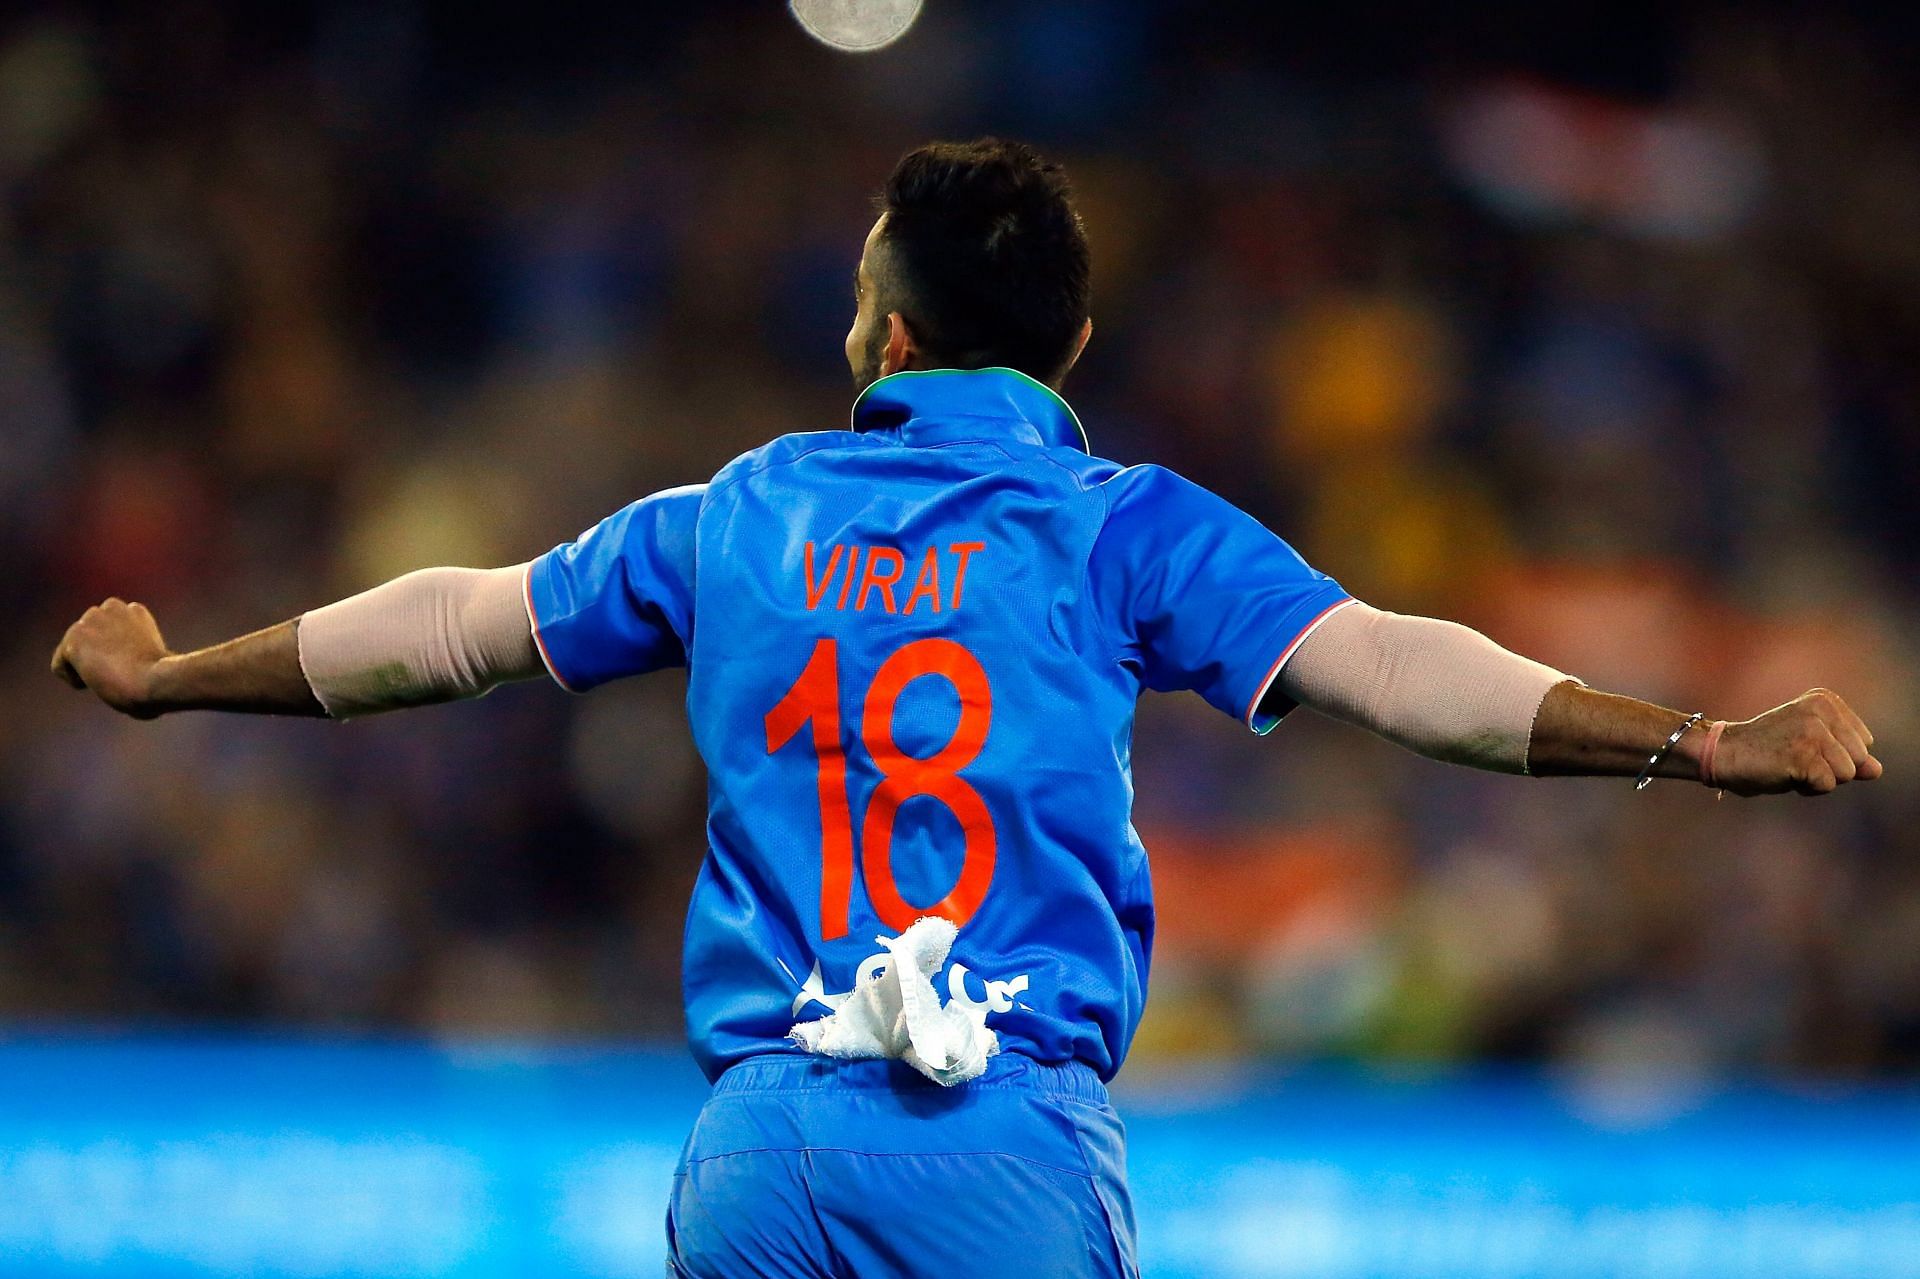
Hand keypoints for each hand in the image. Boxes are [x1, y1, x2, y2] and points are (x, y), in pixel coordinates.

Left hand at [51, 598, 171, 718]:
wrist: (158, 681)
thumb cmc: (163, 680)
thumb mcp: (156, 659)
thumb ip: (139, 653)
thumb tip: (131, 667)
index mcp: (134, 611)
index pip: (108, 627)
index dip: (116, 651)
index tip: (127, 667)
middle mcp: (111, 607)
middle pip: (87, 634)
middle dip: (95, 653)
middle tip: (114, 674)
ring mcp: (90, 621)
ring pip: (72, 648)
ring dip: (83, 665)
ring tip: (105, 678)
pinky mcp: (74, 640)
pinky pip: (59, 665)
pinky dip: (72, 679)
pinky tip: (93, 683)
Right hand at [1710, 688, 1882, 796]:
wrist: (1724, 753)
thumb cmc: (1769, 751)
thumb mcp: (1813, 747)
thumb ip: (1848, 755)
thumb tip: (1876, 770)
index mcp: (1826, 701)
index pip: (1864, 743)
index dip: (1837, 756)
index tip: (1803, 748)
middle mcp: (1822, 710)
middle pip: (1860, 759)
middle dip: (1833, 770)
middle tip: (1796, 759)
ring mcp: (1813, 732)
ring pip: (1847, 774)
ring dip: (1820, 780)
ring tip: (1791, 766)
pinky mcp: (1803, 755)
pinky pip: (1828, 785)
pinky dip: (1808, 788)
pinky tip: (1785, 774)